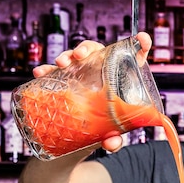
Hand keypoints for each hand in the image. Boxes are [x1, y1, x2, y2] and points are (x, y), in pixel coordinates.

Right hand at [32, 32, 152, 153]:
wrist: (81, 141)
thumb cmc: (103, 131)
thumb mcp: (110, 136)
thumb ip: (114, 140)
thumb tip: (112, 143)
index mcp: (121, 79)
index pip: (134, 58)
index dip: (141, 46)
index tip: (143, 39)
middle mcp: (101, 72)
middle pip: (97, 51)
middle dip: (87, 48)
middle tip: (80, 56)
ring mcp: (82, 75)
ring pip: (75, 58)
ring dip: (66, 55)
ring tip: (61, 63)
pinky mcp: (65, 82)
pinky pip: (55, 73)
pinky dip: (46, 70)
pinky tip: (40, 73)